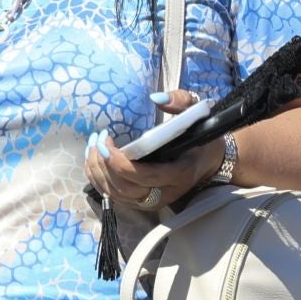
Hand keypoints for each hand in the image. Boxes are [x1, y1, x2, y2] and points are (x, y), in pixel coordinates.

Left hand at [85, 90, 225, 211]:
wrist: (207, 162)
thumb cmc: (199, 136)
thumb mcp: (196, 114)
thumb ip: (180, 102)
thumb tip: (156, 97)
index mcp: (178, 174)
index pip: (144, 176)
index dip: (120, 163)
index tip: (106, 141)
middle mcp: (164, 193)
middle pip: (125, 187)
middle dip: (104, 164)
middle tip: (98, 139)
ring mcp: (151, 201)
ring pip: (115, 194)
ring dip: (96, 170)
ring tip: (93, 145)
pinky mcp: (140, 201)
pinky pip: (112, 195)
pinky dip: (97, 177)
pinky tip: (94, 158)